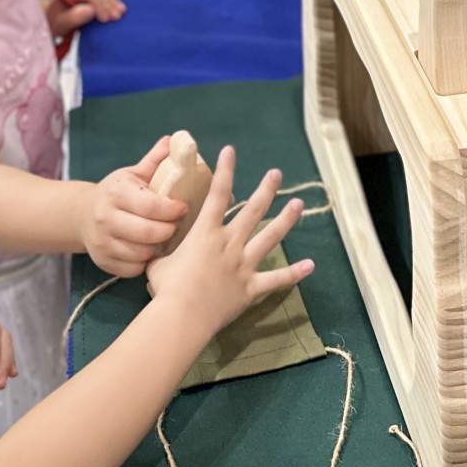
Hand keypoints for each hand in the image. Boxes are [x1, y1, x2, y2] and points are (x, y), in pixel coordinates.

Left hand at [56, 0, 124, 23]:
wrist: (53, 17)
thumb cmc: (56, 21)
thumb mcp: (61, 23)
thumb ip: (74, 17)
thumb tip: (90, 11)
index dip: (100, 4)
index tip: (105, 19)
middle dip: (109, 1)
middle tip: (114, 18)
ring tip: (118, 14)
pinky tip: (120, 8)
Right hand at [81, 137, 186, 277]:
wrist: (82, 215)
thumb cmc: (116, 192)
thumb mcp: (132, 174)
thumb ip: (154, 160)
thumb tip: (175, 140)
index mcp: (116, 193)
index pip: (151, 206)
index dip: (172, 209)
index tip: (183, 207)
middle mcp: (106, 219)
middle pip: (148, 233)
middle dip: (169, 230)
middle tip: (176, 225)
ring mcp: (102, 243)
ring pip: (142, 253)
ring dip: (158, 247)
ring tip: (164, 237)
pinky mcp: (103, 261)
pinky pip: (133, 269)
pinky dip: (145, 262)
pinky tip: (150, 250)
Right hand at [146, 146, 312, 334]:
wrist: (183, 316)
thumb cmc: (167, 289)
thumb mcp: (158, 263)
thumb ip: (163, 253)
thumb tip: (155, 251)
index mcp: (206, 233)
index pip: (217, 194)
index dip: (225, 170)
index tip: (230, 151)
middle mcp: (229, 243)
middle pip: (253, 211)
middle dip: (266, 190)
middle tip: (276, 173)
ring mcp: (243, 265)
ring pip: (270, 237)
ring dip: (286, 220)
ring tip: (298, 204)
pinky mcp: (251, 287)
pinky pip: (276, 279)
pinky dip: (294, 273)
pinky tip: (311, 265)